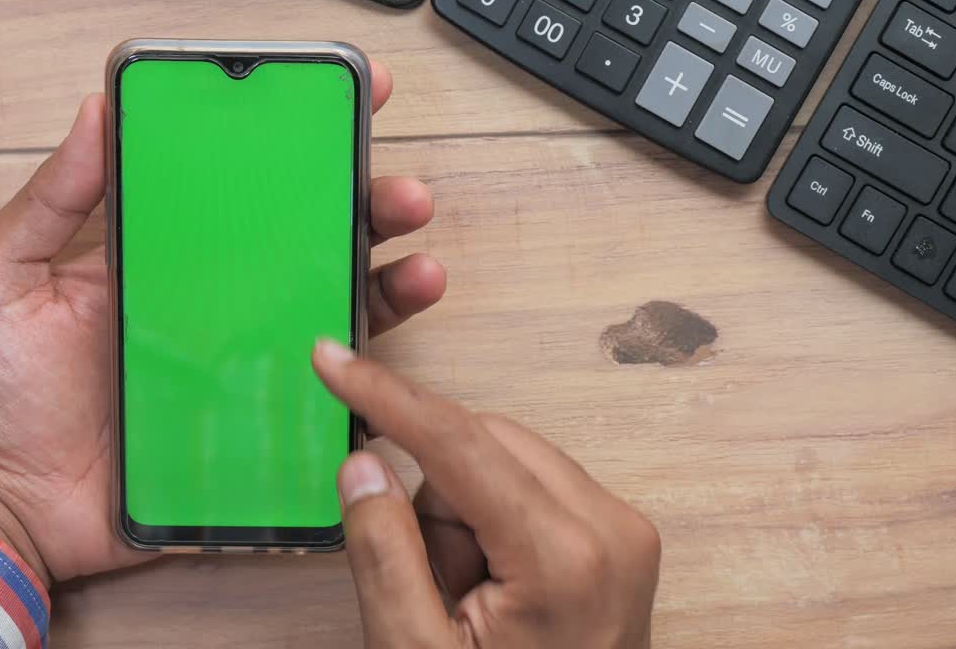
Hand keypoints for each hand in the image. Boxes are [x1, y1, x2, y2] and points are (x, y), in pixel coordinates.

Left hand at [0, 61, 444, 587]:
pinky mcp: (251, 425)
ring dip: (386, 284)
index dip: (298, 140)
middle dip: (370, 209)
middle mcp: (213, 299)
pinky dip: (364, 381)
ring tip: (421, 270)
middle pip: (309, 241)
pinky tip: (385, 365)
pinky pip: (319, 398)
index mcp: (164, 252)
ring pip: (331, 312)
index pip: (242, 183)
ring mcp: (239, 362)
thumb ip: (49, 201)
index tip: (350, 96)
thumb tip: (97, 109)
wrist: (0, 509)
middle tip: (403, 195)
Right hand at [311, 341, 660, 648]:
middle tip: (434, 581)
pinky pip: (532, 482)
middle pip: (483, 443)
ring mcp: (624, 527)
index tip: (331, 360)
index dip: (386, 396)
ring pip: (505, 457)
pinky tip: (492, 583)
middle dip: (434, 495)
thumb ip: (383, 553)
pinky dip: (493, 516)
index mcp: (562, 557)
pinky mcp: (621, 532)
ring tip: (468, 595)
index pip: (458, 442)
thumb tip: (363, 461)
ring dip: (462, 509)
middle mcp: (610, 525)